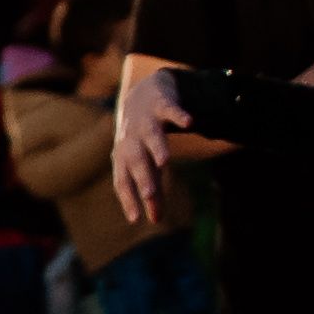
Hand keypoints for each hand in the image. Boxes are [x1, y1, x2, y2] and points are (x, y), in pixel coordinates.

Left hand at [109, 65, 220, 227]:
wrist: (140, 93)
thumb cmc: (141, 138)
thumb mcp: (145, 164)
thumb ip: (153, 191)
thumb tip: (155, 220)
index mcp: (124, 157)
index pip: (123, 180)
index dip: (128, 198)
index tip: (135, 218)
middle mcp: (131, 140)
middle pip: (136, 160)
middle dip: (142, 176)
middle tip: (150, 194)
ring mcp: (146, 121)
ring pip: (151, 135)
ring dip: (157, 148)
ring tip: (164, 161)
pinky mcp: (161, 104)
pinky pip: (170, 110)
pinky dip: (179, 116)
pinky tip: (190, 122)